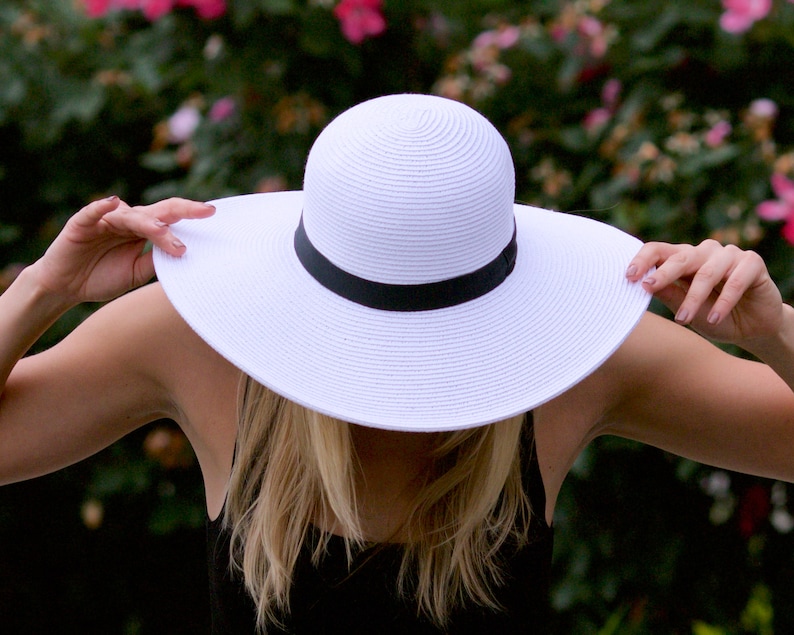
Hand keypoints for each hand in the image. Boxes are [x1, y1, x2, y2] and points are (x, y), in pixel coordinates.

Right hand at [32, 196, 214, 304]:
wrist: (67, 287)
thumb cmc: (104, 277)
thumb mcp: (138, 272)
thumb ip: (157, 259)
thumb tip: (185, 252)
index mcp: (143, 230)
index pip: (171, 218)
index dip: (191, 214)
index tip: (214, 214)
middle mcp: (128, 221)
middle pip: (158, 211)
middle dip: (183, 210)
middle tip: (205, 211)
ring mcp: (105, 220)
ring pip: (133, 216)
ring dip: (150, 225)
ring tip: (166, 235)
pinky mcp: (81, 225)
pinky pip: (93, 212)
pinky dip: (102, 207)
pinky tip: (114, 204)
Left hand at [626, 239, 783, 344]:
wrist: (753, 329)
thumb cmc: (713, 316)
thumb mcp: (686, 309)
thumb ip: (668, 294)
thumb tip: (643, 284)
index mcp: (684, 259)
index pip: (659, 251)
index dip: (642, 260)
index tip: (628, 277)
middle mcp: (705, 252)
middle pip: (681, 257)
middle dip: (663, 273)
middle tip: (648, 288)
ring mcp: (729, 255)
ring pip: (707, 272)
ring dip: (694, 298)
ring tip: (683, 320)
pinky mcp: (752, 263)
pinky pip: (735, 280)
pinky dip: (723, 301)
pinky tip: (714, 317)